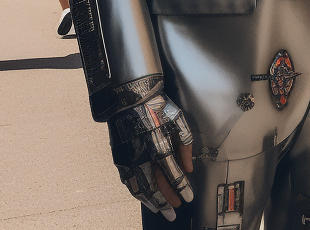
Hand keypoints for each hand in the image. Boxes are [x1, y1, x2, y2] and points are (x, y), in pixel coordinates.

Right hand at [108, 93, 194, 220]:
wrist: (130, 98)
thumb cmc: (157, 106)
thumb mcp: (178, 119)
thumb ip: (185, 143)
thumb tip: (190, 166)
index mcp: (159, 143)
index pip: (173, 172)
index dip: (181, 187)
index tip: (188, 197)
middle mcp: (143, 154)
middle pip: (156, 185)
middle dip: (167, 200)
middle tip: (175, 210)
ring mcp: (129, 158)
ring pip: (141, 188)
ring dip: (152, 201)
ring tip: (162, 210)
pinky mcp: (119, 159)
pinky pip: (129, 182)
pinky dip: (138, 194)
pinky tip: (146, 200)